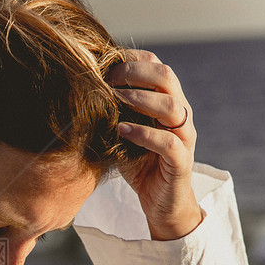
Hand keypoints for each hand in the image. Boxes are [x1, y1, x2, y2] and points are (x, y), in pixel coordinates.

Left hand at [108, 50, 203, 240]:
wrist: (161, 203)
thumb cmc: (140, 164)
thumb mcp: (122, 132)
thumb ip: (112, 112)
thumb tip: (81, 92)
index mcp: (167, 102)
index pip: (157, 66)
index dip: (132, 61)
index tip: (105, 65)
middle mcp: (180, 114)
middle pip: (167, 77)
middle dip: (135, 72)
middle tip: (108, 79)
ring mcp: (184, 137)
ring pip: (171, 107)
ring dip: (140, 99)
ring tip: (115, 99)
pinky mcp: (181, 161)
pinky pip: (168, 142)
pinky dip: (144, 134)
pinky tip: (122, 130)